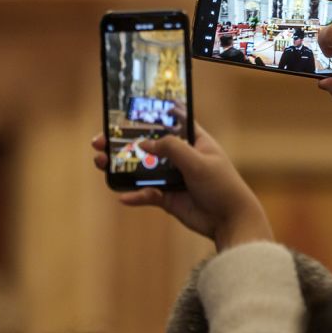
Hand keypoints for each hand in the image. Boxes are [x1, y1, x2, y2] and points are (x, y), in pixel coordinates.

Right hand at [91, 121, 271, 251]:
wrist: (230, 221)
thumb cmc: (222, 186)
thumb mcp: (198, 161)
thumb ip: (171, 148)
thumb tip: (144, 143)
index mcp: (194, 141)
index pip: (172, 121)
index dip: (153, 115)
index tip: (130, 111)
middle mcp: (182, 158)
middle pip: (149, 146)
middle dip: (125, 143)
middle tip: (101, 141)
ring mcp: (174, 178)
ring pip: (143, 170)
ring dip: (123, 167)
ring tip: (100, 163)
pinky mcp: (169, 198)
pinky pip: (147, 194)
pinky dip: (135, 195)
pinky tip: (122, 195)